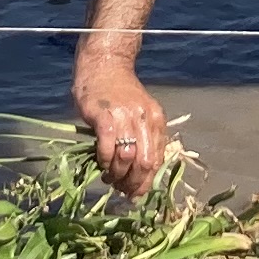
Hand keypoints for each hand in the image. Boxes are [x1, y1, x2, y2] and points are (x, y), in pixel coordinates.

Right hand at [73, 45, 171, 196]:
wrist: (104, 65)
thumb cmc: (120, 93)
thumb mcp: (140, 115)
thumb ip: (143, 139)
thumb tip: (139, 175)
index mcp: (157, 120)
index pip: (157, 161)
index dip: (146, 182)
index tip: (135, 193)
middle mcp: (145, 119)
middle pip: (145, 163)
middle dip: (133, 183)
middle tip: (121, 190)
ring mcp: (125, 117)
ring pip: (127, 158)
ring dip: (117, 175)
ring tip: (109, 177)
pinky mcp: (104, 115)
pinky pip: (107, 146)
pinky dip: (104, 161)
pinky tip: (101, 163)